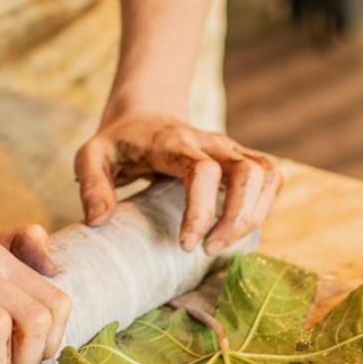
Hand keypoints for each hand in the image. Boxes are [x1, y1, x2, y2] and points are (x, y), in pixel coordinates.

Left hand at [74, 110, 281, 254]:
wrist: (146, 113)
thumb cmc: (120, 142)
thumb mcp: (91, 156)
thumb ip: (91, 185)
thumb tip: (99, 221)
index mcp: (174, 142)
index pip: (203, 172)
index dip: (201, 211)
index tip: (187, 244)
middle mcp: (211, 142)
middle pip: (248, 173)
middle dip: (237, 218)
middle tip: (208, 250)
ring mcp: (231, 149)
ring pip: (266, 176)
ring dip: (253, 216)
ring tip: (221, 245)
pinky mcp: (243, 159)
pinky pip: (271, 180)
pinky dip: (263, 208)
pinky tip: (238, 230)